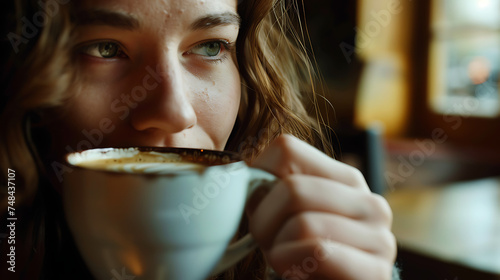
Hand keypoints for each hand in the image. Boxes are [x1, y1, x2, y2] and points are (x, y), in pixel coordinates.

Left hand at [247, 135, 396, 279]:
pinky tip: (297, 272)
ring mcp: (379, 237)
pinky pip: (318, 251)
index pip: (286, 149)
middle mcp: (369, 201)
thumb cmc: (302, 256)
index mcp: (346, 179)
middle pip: (292, 189)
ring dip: (278, 249)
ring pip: (303, 223)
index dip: (259, 180)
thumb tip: (238, 179)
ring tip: (286, 258)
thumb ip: (272, 189)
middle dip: (265, 222)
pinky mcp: (376, 271)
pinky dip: (291, 262)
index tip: (261, 208)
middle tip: (269, 242)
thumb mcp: (287, 214)